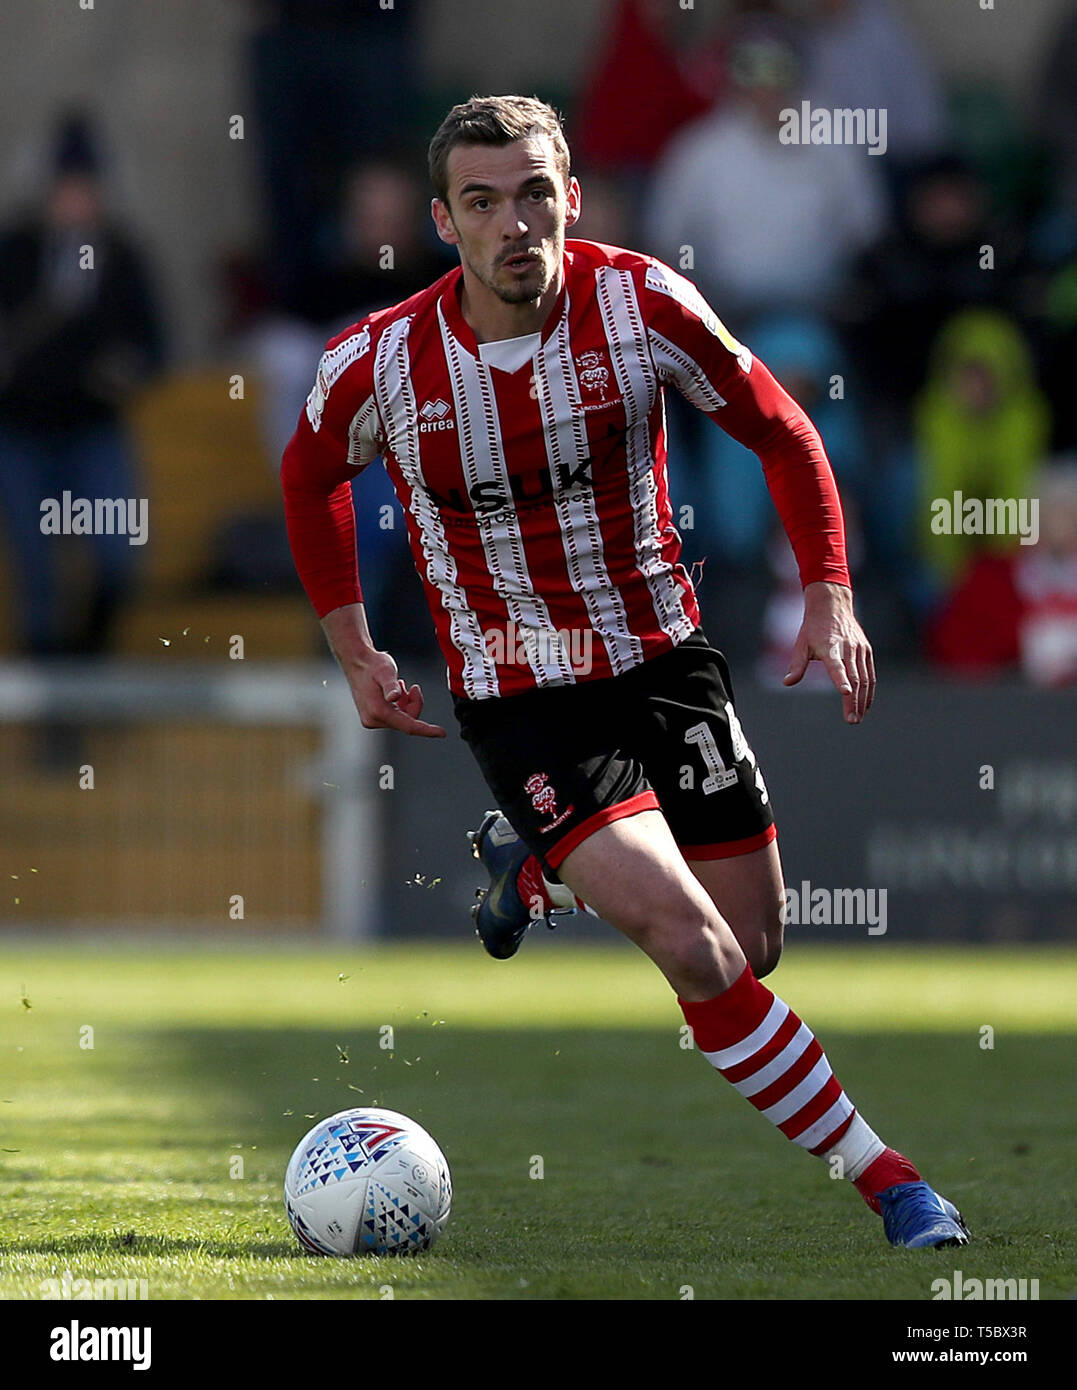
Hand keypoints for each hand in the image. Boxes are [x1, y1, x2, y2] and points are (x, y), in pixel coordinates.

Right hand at [320, 604, 445, 737]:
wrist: (357, 662)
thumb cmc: (372, 665)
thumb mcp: (385, 671)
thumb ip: (391, 685)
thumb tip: (394, 697)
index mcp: (378, 711)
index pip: (408, 726)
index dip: (427, 730)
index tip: (441, 733)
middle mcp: (373, 719)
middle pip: (407, 721)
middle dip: (414, 705)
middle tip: (413, 687)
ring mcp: (372, 720)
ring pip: (402, 719)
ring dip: (407, 704)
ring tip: (401, 686)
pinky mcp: (373, 717)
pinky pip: (396, 716)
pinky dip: (401, 705)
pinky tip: (396, 692)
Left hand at [783, 581, 874, 723]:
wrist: (832, 605)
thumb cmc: (813, 628)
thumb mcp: (801, 644)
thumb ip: (797, 665)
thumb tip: (787, 683)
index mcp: (830, 647)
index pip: (837, 666)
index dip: (841, 680)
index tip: (845, 693)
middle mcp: (848, 649)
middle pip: (854, 678)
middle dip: (853, 701)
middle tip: (851, 720)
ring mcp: (860, 650)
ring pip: (865, 679)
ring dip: (863, 700)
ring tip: (857, 718)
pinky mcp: (866, 651)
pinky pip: (870, 674)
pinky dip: (869, 691)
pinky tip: (865, 705)